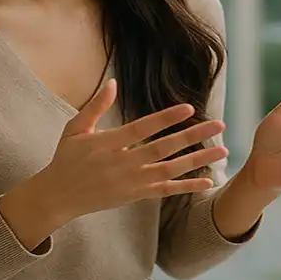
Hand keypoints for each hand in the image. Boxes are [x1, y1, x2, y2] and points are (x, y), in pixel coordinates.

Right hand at [0, 79, 226, 248]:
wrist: (56, 197)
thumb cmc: (66, 158)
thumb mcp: (75, 129)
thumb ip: (96, 106)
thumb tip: (114, 82)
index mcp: (108, 143)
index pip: (143, 128)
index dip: (166, 118)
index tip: (189, 108)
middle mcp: (123, 163)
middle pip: (164, 148)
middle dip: (194, 136)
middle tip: (219, 124)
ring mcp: (131, 182)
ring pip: (171, 170)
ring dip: (199, 160)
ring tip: (223, 150)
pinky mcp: (135, 196)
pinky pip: (166, 191)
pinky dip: (187, 186)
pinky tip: (209, 180)